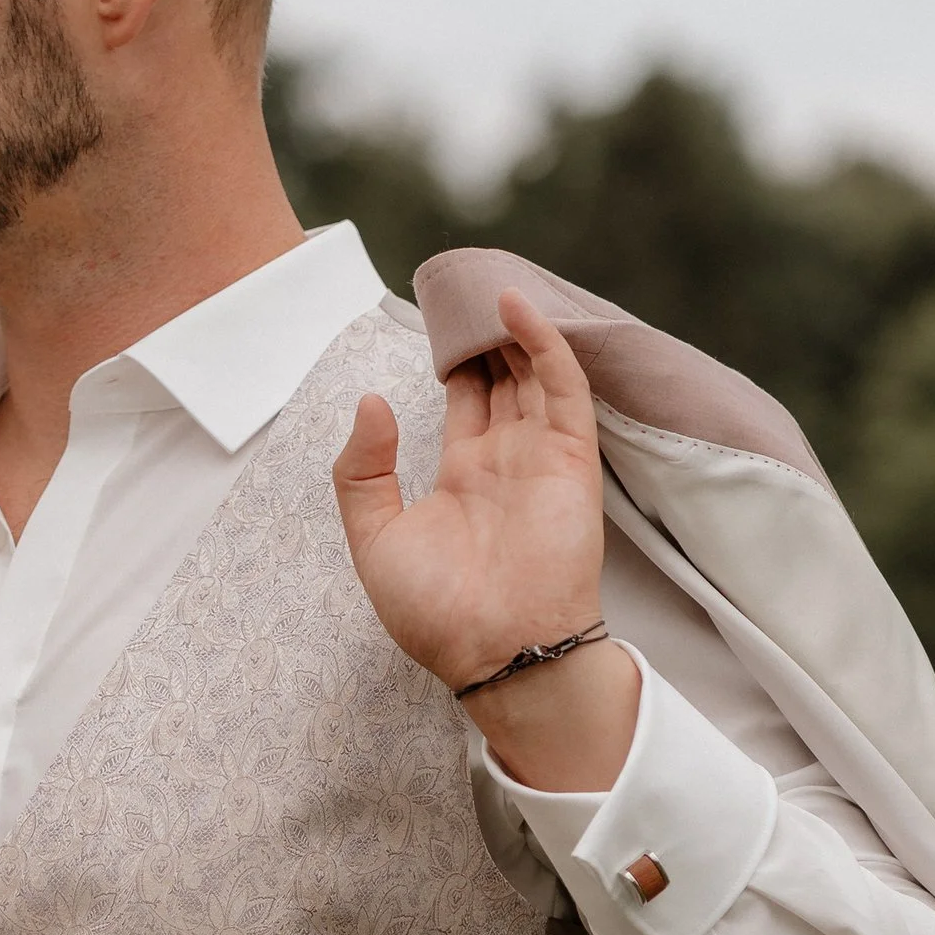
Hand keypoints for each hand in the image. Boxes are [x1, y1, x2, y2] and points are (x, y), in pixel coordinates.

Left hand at [332, 288, 640, 790]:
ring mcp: (541, 455)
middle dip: (487, 333)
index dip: (456, 358)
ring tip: (487, 281)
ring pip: (534, 370)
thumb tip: (370, 401)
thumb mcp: (374, 539)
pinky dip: (544, 342)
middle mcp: (507, 459)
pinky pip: (562, 386)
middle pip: (503, 375)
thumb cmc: (436, 613)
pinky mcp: (571, 458)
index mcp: (464, 475)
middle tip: (467, 285)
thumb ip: (362, 471)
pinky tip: (514, 305)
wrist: (497, 653)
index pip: (466, 398)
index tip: (440, 317)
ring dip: (514, 327)